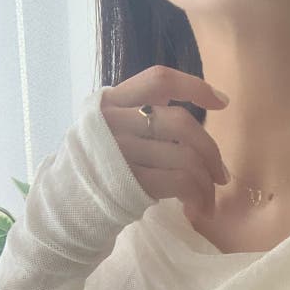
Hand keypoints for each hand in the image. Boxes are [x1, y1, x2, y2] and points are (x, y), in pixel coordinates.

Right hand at [100, 64, 231, 221]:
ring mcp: (123, 152)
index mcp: (111, 101)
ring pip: (186, 157)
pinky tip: (196, 209)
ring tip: (209, 200)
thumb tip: (187, 103)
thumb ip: (139, 111)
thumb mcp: (108, 128)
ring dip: (207, 184)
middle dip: (211, 151)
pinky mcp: (132, 182)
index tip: (222, 102)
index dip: (194, 86)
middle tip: (222, 176)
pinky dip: (197, 197)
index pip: (159, 80)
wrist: (66, 205)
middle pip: (182, 123)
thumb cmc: (98, 167)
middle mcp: (116, 122)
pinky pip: (181, 182)